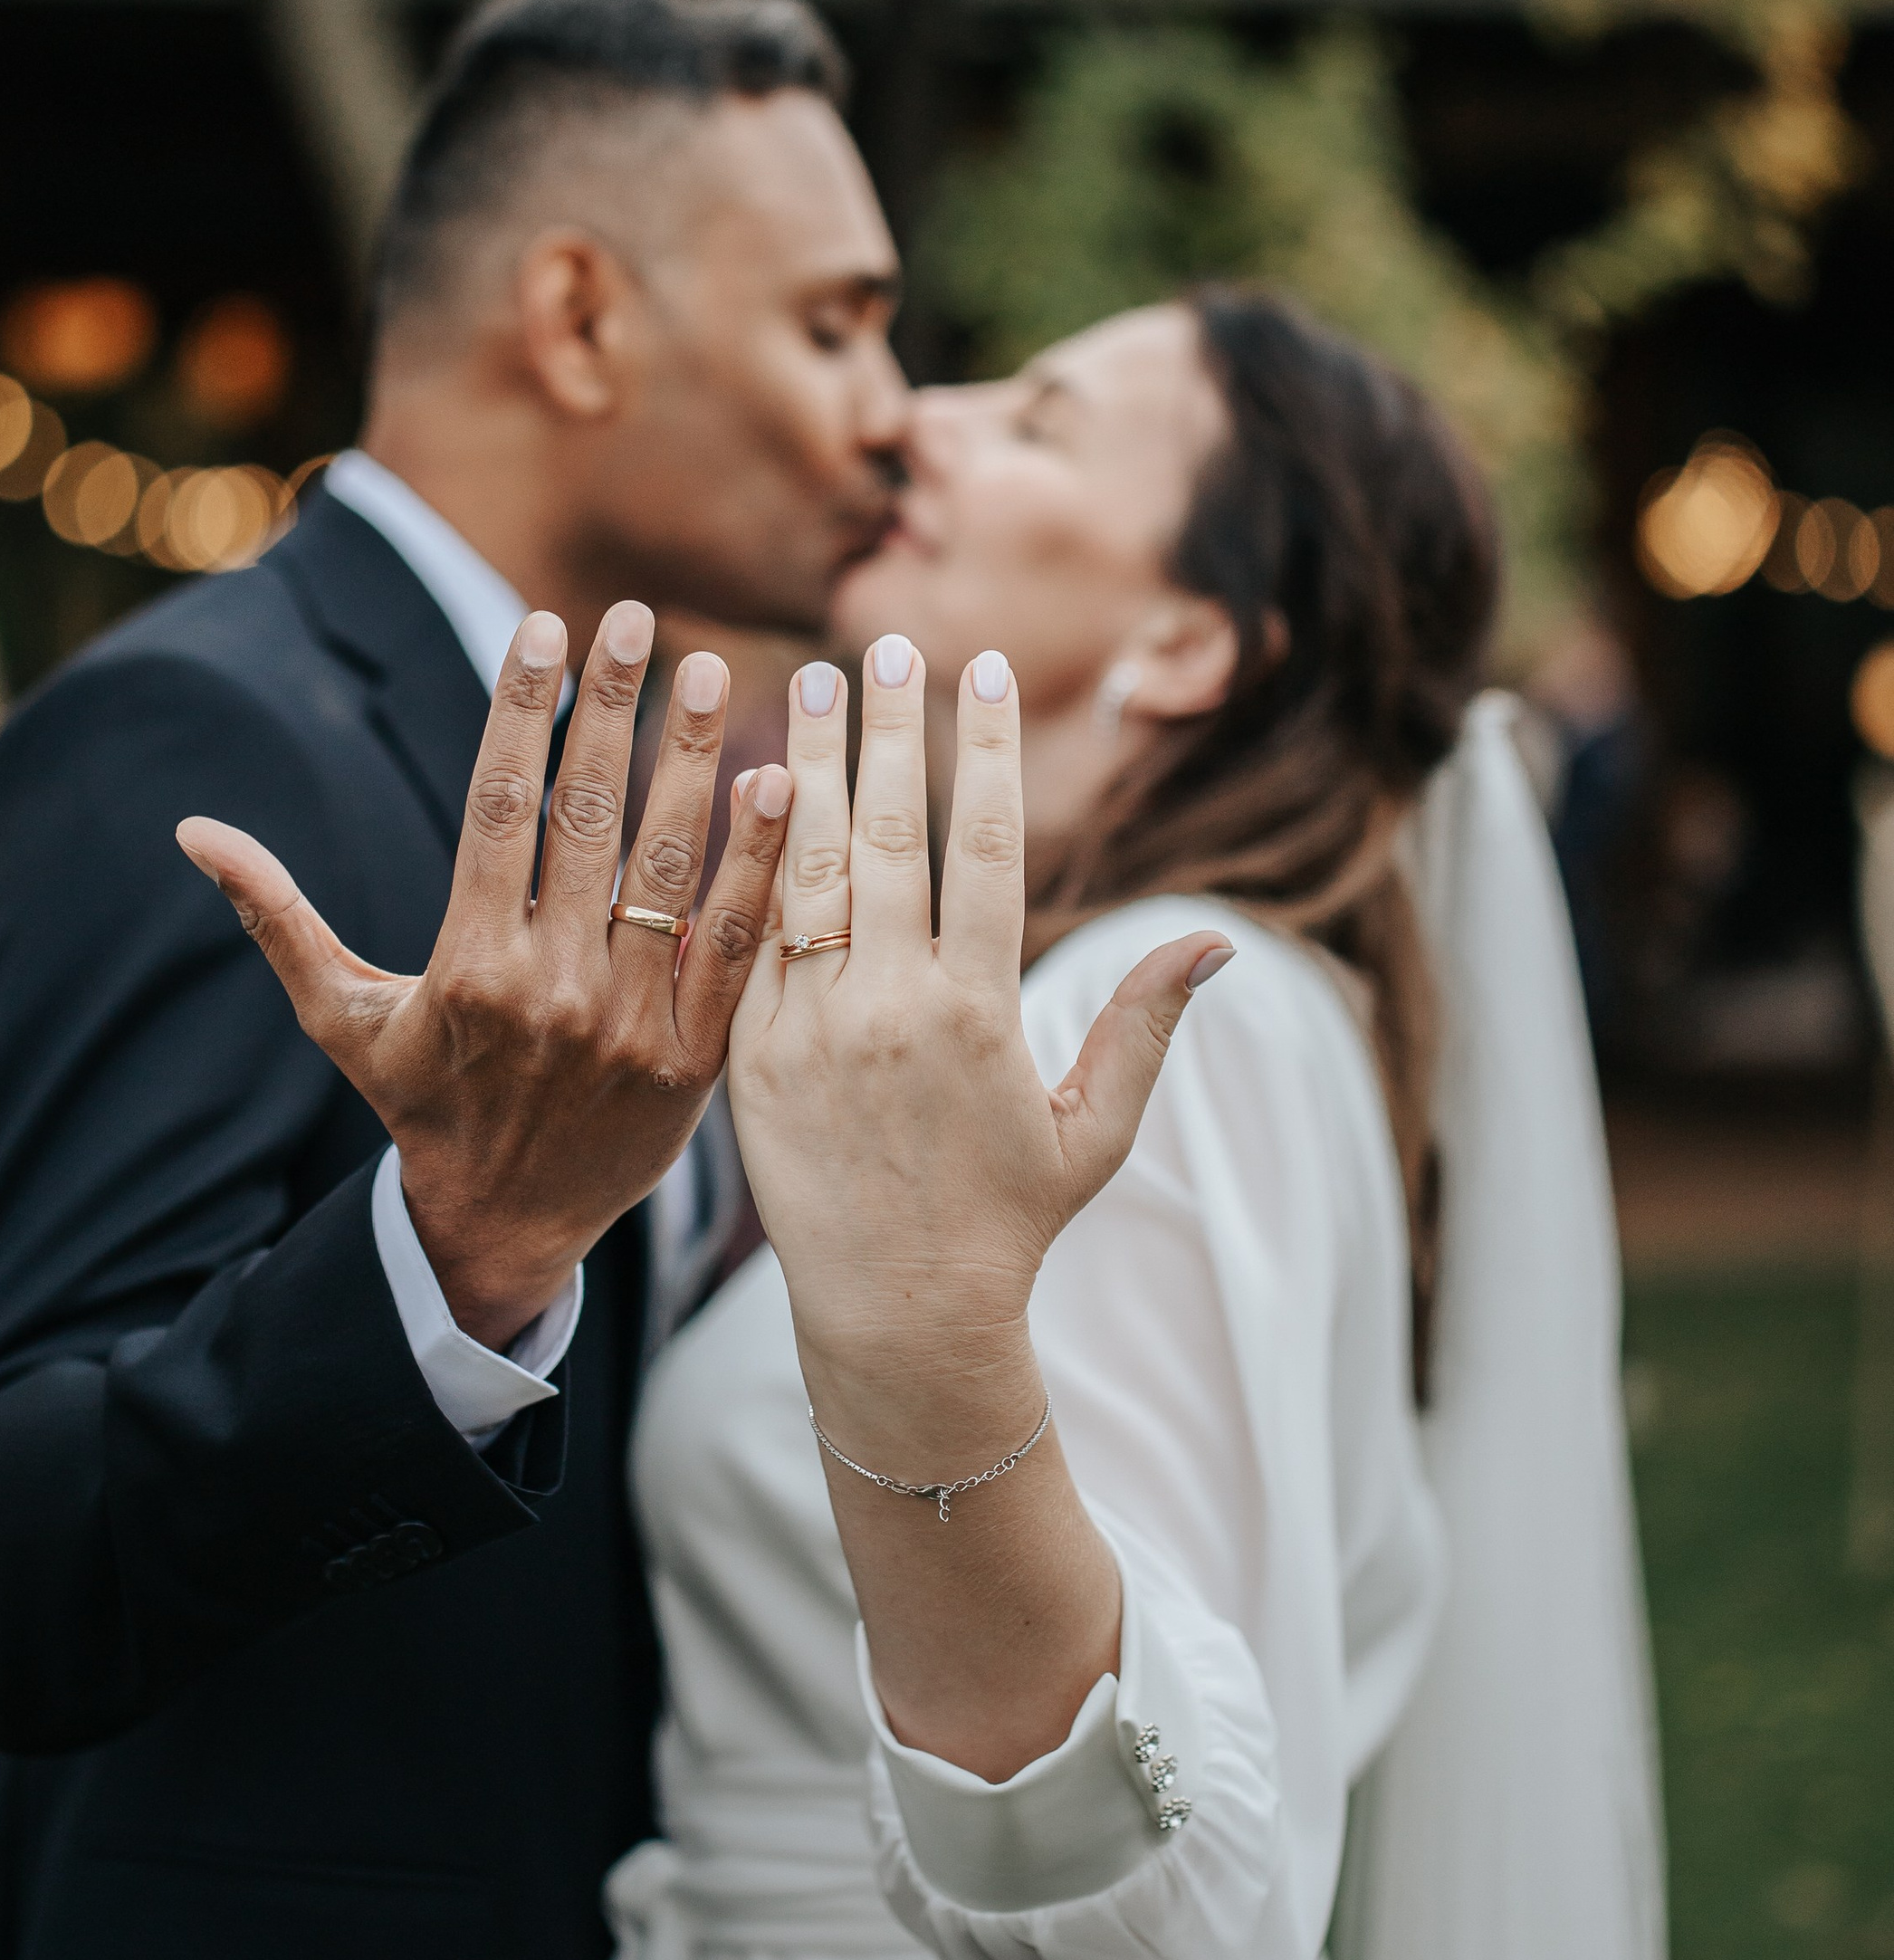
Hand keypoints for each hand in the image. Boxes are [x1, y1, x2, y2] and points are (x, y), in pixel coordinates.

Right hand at [179, 601, 791, 1347]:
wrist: (506, 1228)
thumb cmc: (421, 1102)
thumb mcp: (340, 1016)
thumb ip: (277, 917)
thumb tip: (192, 831)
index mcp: (466, 965)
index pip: (497, 807)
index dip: (521, 709)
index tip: (543, 626)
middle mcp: (548, 987)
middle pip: (585, 818)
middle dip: (611, 707)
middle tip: (636, 615)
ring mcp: (628, 1024)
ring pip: (667, 866)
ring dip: (689, 759)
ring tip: (703, 670)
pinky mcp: (694, 1061)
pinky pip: (735, 944)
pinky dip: (757, 864)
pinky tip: (775, 782)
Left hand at [730, 638, 1230, 1455]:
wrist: (896, 1315)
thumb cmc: (1007, 1222)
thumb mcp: (1094, 1129)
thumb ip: (1143, 1023)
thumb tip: (1216, 940)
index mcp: (982, 1009)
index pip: (987, 846)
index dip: (985, 751)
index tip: (980, 672)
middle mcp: (894, 1005)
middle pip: (891, 832)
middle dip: (888, 729)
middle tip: (882, 644)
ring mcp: (813, 1026)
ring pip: (808, 868)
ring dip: (805, 767)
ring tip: (801, 683)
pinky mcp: (750, 1054)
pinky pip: (750, 937)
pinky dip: (749, 858)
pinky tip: (744, 789)